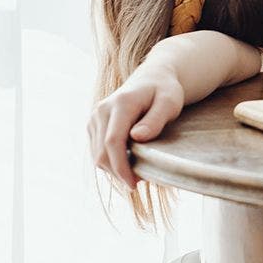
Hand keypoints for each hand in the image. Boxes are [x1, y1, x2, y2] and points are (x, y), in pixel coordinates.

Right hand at [88, 64, 184, 188]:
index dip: (120, 166)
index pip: (113, 141)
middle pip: (102, 152)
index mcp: (121, 104)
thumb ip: (155, 120)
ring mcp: (95, 117)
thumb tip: (137, 137)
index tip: (133, 183)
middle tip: (140, 182)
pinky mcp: (93, 125)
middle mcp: (102, 110)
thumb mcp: (169, 103)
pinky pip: (97, 151)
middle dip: (118, 172)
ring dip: (114, 169)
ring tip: (137, 173)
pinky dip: (110, 162)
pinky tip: (128, 163)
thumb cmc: (165, 91)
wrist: (152, 78)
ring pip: (97, 155)